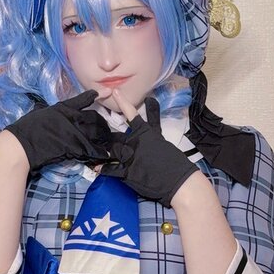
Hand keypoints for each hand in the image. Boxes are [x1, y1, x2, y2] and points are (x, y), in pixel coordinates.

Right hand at [4, 90, 113, 172]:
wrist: (21, 145)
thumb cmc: (25, 129)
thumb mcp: (38, 113)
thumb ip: (45, 110)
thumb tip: (42, 108)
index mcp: (62, 108)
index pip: (81, 99)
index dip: (93, 96)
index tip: (101, 94)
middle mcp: (71, 118)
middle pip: (95, 118)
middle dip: (103, 123)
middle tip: (107, 128)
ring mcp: (73, 133)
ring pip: (96, 133)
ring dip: (104, 137)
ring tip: (109, 141)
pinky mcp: (73, 148)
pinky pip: (91, 150)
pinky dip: (99, 153)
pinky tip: (105, 155)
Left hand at [99, 88, 199, 206]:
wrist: (177, 181)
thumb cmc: (174, 162)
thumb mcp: (162, 139)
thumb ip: (153, 125)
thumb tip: (151, 102)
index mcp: (146, 133)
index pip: (133, 114)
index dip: (123, 102)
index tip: (115, 92)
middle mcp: (136, 142)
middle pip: (115, 136)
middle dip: (108, 138)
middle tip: (98, 135)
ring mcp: (130, 157)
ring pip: (112, 151)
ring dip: (105, 153)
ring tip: (97, 154)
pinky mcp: (127, 172)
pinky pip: (111, 169)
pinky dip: (103, 169)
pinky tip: (96, 168)